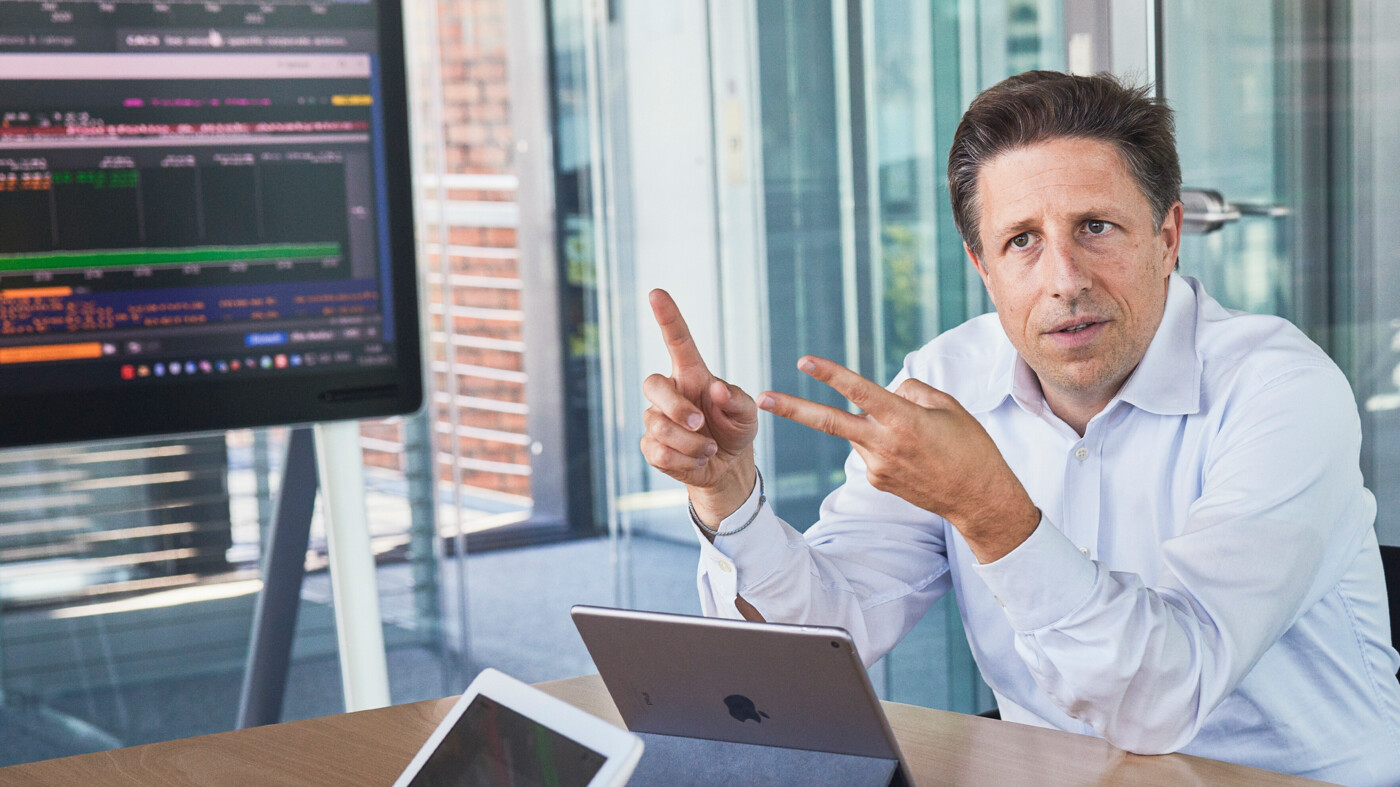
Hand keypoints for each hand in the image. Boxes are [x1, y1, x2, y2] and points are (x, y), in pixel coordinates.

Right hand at [639, 289, 758, 523]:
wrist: (726, 465)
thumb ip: (736, 400)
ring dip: (691, 444)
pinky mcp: (651, 446)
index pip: (677, 341)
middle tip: (700, 424)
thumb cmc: (735, 429)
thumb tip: (716, 389)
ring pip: (659, 426)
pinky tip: (697, 461)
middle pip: (653, 385)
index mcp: (692, 374)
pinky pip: (659, 453)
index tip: (656, 293)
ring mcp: (656, 418)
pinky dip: (684, 462)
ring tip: (709, 449)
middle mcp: (670, 392)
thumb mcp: (747, 414)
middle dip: (676, 407)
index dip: (667, 317)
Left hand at [757, 355, 1038, 562]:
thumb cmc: (970, 447)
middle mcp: (884, 444)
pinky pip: (872, 448)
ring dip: (876, 425)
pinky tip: (914, 457)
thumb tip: (883, 393)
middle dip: (793, 409)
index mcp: (904, 421)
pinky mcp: (878, 481)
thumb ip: (911, 391)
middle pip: (830, 422)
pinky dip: (885, 443)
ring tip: (920, 442)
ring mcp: (878, 467)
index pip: (859, 392)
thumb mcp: (949, 407)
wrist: (979, 500)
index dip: (831, 375)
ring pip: (861, 430)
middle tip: (761, 398)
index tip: (804, 362)